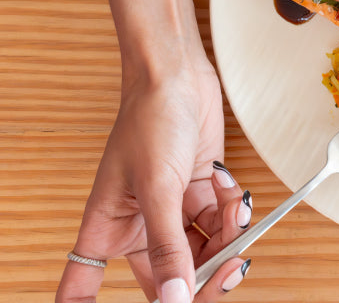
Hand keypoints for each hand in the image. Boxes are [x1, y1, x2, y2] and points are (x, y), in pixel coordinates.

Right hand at [57, 58, 252, 301]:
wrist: (179, 76)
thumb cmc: (150, 120)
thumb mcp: (158, 188)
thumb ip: (168, 247)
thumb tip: (174, 301)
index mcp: (109, 230)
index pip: (88, 288)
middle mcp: (140, 226)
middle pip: (172, 280)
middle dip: (205, 276)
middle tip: (231, 266)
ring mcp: (173, 212)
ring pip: (205, 253)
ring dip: (228, 235)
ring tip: (231, 206)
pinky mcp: (200, 196)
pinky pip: (222, 224)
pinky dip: (232, 210)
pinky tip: (227, 185)